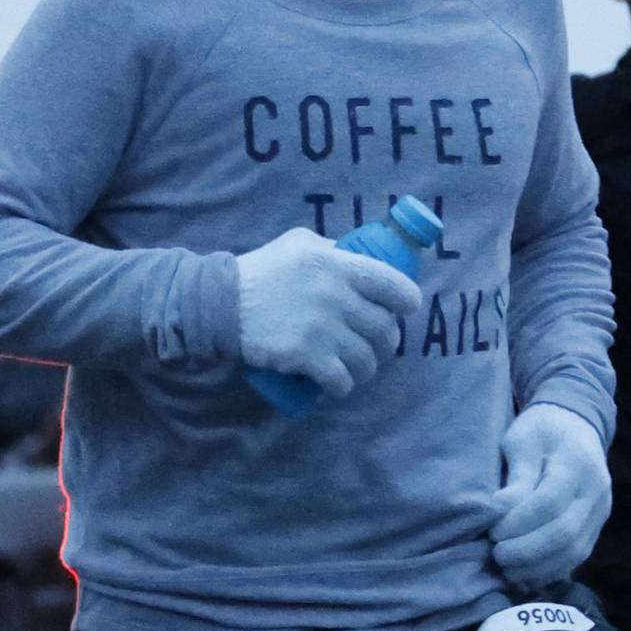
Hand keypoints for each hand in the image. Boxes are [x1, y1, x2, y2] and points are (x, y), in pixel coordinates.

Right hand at [235, 227, 420, 401]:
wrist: (223, 303)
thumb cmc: (263, 270)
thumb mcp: (300, 244)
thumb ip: (333, 249)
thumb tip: (361, 258)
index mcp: (338, 264)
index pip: (393, 285)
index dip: (407, 300)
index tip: (405, 309)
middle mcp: (336, 295)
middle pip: (384, 328)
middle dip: (387, 342)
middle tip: (378, 345)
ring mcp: (322, 328)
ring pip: (367, 359)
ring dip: (367, 368)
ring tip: (357, 368)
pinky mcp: (306, 356)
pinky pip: (341, 379)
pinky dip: (344, 386)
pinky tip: (339, 385)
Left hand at [489, 403, 611, 587]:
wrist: (576, 425)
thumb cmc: (542, 430)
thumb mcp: (523, 440)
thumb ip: (517, 476)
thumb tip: (501, 511)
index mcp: (578, 463)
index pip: (549, 502)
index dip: (518, 523)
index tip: (492, 532)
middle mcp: (596, 491)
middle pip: (564, 532)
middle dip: (527, 550)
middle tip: (497, 556)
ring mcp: (600, 512)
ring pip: (574, 550)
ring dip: (539, 567)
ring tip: (508, 571)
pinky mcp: (596, 527)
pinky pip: (577, 557)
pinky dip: (551, 570)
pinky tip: (526, 574)